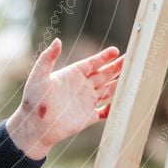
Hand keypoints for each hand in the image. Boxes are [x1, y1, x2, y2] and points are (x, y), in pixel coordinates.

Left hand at [6, 38, 123, 159]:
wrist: (34, 126)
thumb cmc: (34, 100)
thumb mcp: (39, 76)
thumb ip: (48, 58)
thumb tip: (57, 40)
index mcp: (71, 75)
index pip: (92, 63)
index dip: (104, 57)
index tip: (116, 50)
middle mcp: (81, 87)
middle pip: (104, 74)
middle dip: (117, 67)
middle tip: (131, 59)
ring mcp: (86, 102)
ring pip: (108, 90)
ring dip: (119, 83)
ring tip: (134, 76)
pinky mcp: (88, 117)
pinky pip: (105, 111)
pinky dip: (114, 107)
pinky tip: (123, 102)